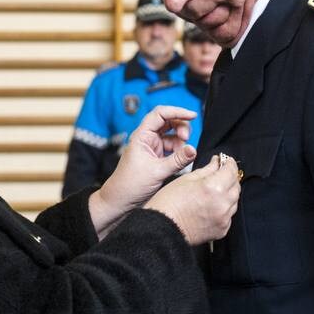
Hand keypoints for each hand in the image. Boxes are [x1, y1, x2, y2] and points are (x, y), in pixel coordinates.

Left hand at [89, 106, 197, 234]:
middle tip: (187, 139)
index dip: (177, 111)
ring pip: (171, 135)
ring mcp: (151, 147)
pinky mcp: (156, 157)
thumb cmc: (130, 185)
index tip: (192, 115)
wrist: (120, 201)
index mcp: (141, 136)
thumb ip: (177, 160)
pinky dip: (178, 151)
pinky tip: (181, 160)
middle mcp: (146, 138)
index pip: (160, 114)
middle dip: (181, 127)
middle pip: (168, 122)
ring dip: (180, 141)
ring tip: (182, 154)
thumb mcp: (157, 172)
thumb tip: (194, 149)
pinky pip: (171, 148)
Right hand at [145, 152, 239, 245]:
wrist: (163, 229)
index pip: (231, 170)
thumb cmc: (169, 204)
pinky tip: (211, 206)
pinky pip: (229, 215)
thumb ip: (207, 169)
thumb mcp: (186, 179)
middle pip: (236, 185)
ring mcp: (223, 218)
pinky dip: (223, 209)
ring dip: (227, 193)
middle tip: (219, 174)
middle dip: (229, 178)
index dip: (229, 163)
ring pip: (234, 201)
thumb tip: (217, 162)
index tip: (226, 161)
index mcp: (213, 188)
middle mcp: (222, 204)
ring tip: (212, 192)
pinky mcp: (222, 230)